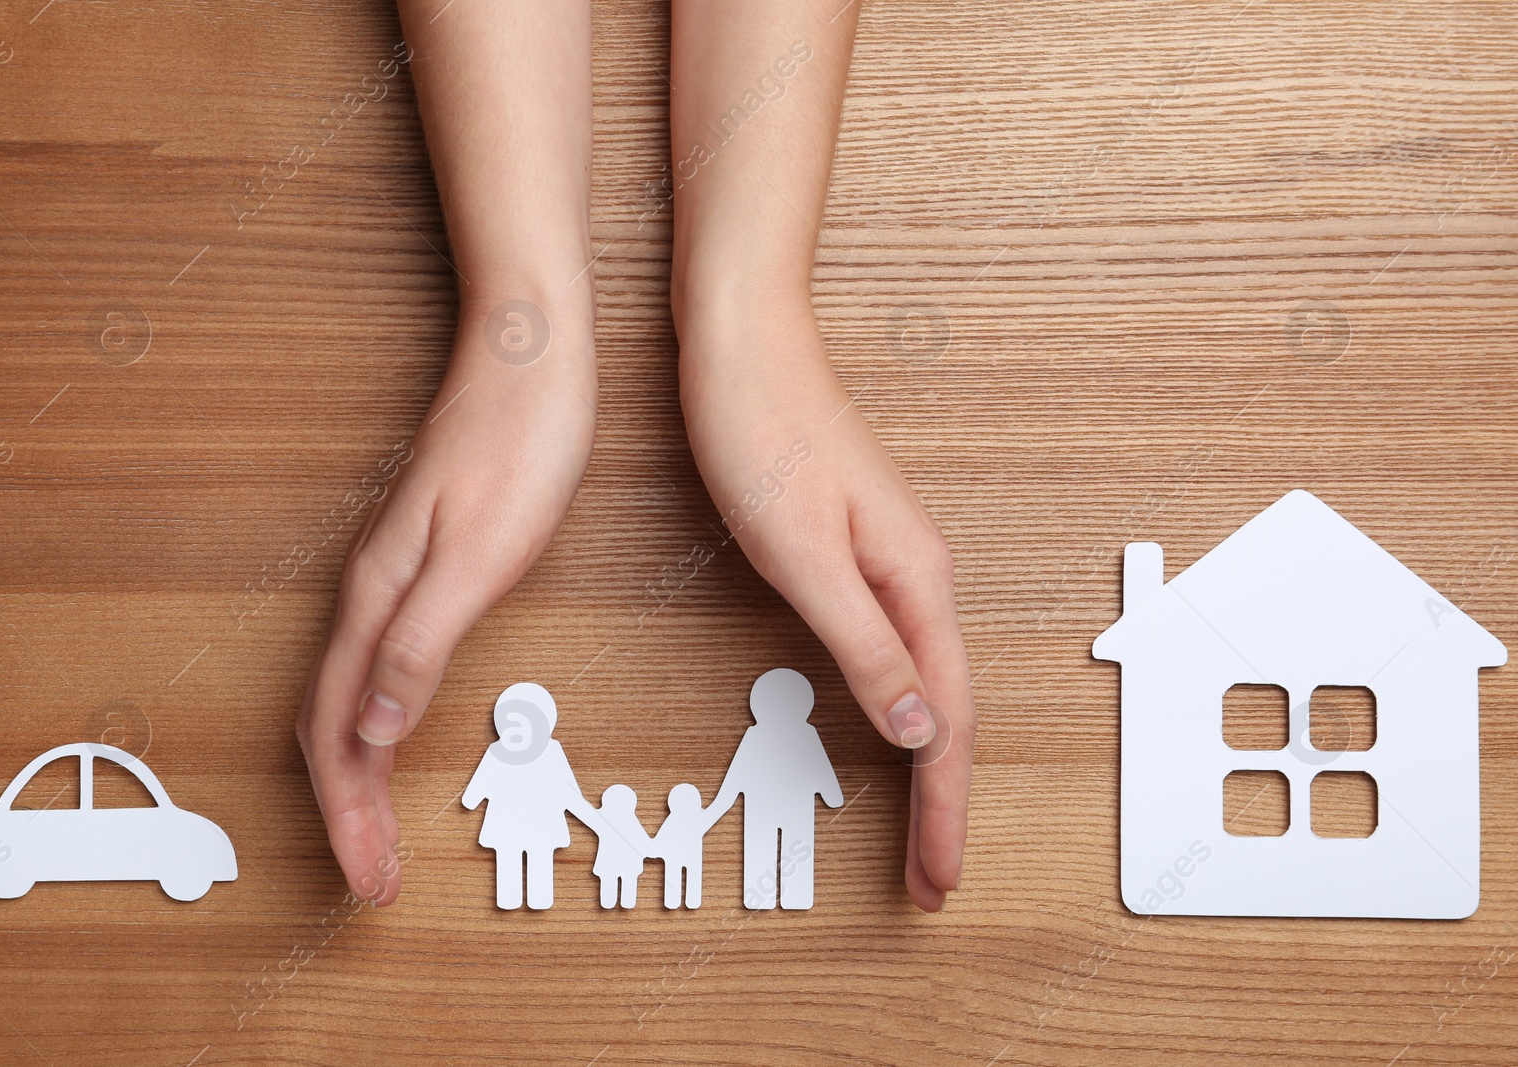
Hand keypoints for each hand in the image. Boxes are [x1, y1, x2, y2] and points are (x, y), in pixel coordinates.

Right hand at [297, 290, 594, 905]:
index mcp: (377, 600)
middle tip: (371, 876)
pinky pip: (373, 664)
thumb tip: (376, 730)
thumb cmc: (518, 447)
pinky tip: (395, 735)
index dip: (348, 815)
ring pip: (346, 698)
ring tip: (378, 830)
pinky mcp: (414, 565)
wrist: (529, 358)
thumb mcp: (478, 553)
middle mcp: (367, 594)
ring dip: (356, 774)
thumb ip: (420, 642)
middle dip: (344, 812)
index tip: (365, 877)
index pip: (340, 733)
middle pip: (329, 726)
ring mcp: (387, 578)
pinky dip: (375, 723)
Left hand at [677, 292, 975, 911]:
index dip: (943, 808)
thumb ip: (866, 646)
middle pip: (950, 709)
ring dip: (924, 760)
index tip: (940, 877)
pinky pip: (897, 650)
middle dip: (943, 801)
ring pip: (928, 683)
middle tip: (931, 877)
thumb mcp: (805, 556)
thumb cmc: (762, 434)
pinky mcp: (860, 551)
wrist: (741, 344)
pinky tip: (886, 726)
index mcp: (916, 580)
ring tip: (918, 827)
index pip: (948, 720)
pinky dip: (898, 707)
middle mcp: (920, 574)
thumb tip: (921, 729)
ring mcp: (893, 562)